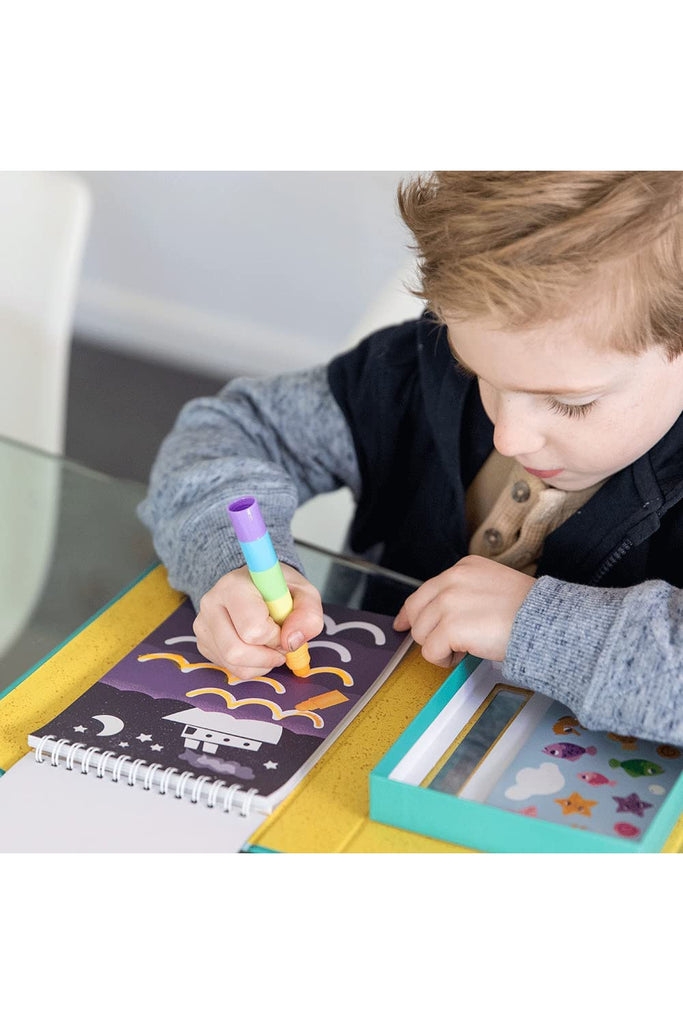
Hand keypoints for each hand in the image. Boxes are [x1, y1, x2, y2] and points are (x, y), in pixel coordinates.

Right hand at [193, 564, 323, 678]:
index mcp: (233, 586)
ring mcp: (203, 624)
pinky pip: (229, 668)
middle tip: (280, 644)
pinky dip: (251, 666)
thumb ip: (308, 615)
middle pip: (236, 651)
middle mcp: (211, 604)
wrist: (255, 584)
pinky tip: (257, 648)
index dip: (275, 636)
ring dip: (261, 663)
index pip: (253, 629)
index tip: (283, 625)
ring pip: (233, 663)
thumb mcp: (304, 593)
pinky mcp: (203, 642)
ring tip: (271, 646)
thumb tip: (292, 642)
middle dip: (267, 656)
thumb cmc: (278, 588)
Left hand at [393, 555, 535, 666]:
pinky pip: (431, 652)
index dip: (411, 612)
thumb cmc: (529, 611)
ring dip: (440, 647)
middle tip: (445, 644)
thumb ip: (465, 593)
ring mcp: (449, 602)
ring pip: (421, 634)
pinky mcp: (451, 627)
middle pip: (416, 612)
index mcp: (463, 568)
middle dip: (425, 632)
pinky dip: (444, 660)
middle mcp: (452, 580)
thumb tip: (442, 614)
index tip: (404, 623)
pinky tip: (465, 655)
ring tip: (466, 647)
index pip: (424, 591)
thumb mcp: (494, 586)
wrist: (546, 622)